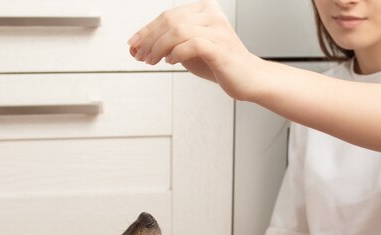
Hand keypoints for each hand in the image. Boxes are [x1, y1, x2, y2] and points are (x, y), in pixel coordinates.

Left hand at [127, 0, 265, 100]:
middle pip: (169, 21)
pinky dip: (175, 53)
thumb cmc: (218, 64)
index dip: (146, 30)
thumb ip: (167, 45)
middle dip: (148, 40)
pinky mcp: (220, 47)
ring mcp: (217, 29)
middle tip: (139, 56)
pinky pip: (190, 44)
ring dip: (158, 48)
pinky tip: (170, 61)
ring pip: (177, 31)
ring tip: (151, 61)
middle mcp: (211, 14)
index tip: (132, 45)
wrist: (248, 79)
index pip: (167, 15)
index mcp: (204, 9)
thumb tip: (135, 47)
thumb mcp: (188, 51)